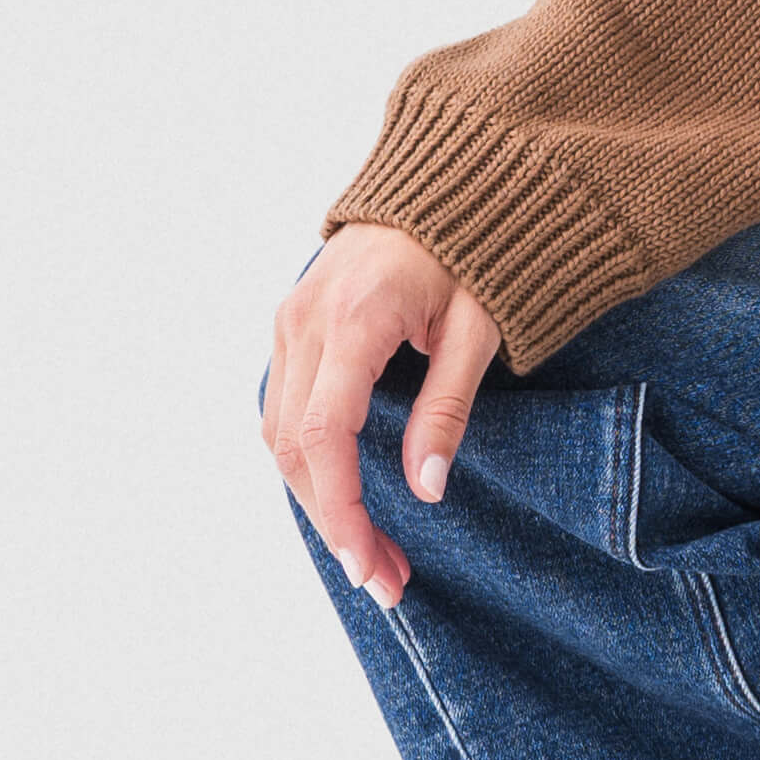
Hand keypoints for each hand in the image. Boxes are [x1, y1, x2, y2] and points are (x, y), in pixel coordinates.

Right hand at [262, 222, 502, 607]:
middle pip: (293, 447)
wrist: (445, 181)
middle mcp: (305, 320)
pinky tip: (346, 496)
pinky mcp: (292, 325)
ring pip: (279, 433)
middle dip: (334, 522)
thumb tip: (425, 490)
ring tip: (372, 551)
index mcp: (355, 319)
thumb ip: (448, 408)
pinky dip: (308, 460)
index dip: (341, 511)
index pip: (325, 436)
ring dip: (318, 498)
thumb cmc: (474, 248)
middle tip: (383, 578)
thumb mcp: (480, 329)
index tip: (370, 567)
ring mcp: (290, 320)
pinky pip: (284, 407)